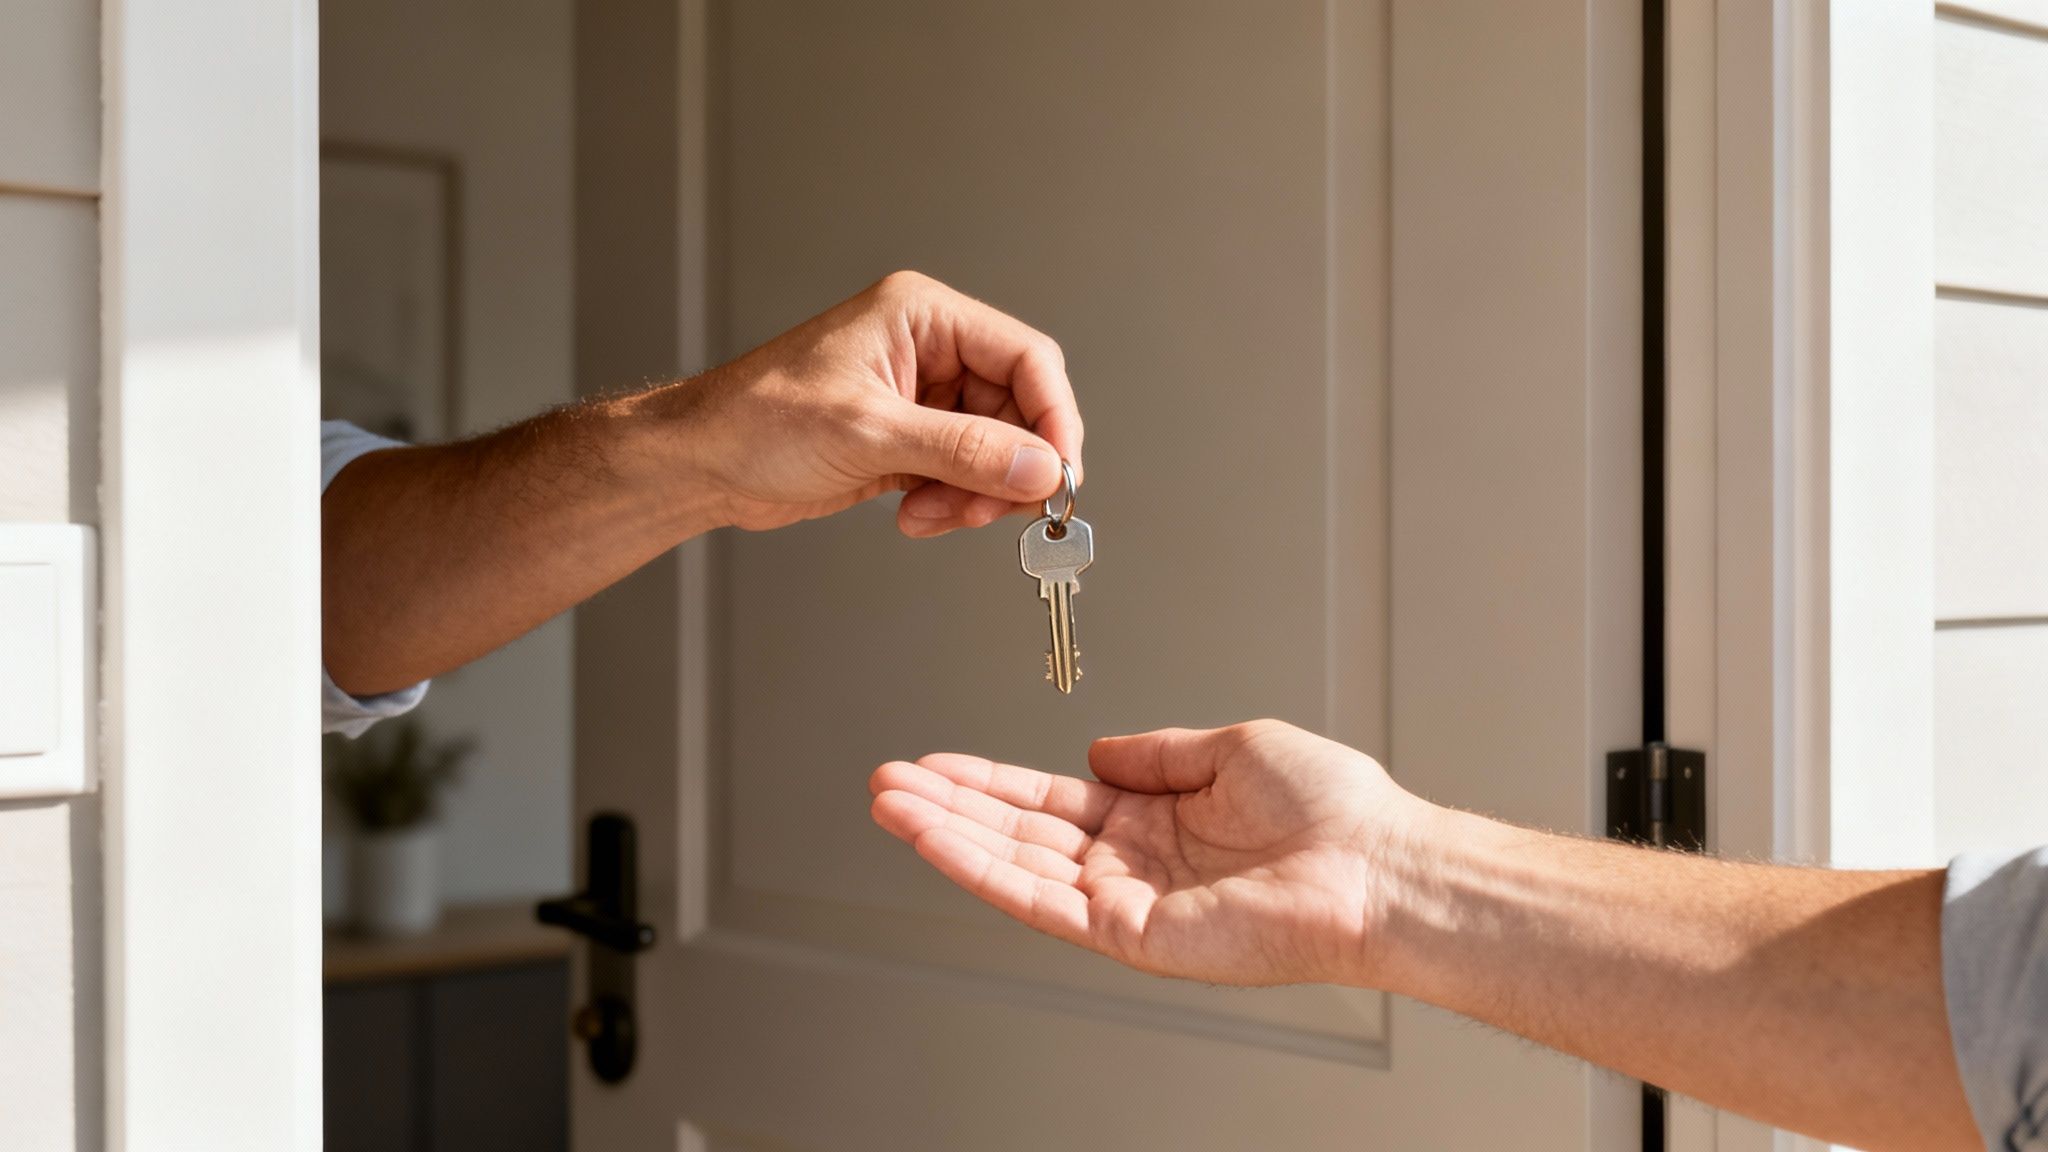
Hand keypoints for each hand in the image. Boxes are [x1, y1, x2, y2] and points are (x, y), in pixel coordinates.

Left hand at [648, 270, 1081, 536]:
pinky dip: (952, 503)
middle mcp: (929, 350)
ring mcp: (919, 397)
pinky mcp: (908, 440)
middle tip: (992, 511)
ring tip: (934, 515)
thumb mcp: (869, 433)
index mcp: (923, 316)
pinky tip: (914, 516)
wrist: (700, 464)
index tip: (1057, 476)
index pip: (1026, 358)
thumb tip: (1040, 468)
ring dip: (976, 494)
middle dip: (1007, 468)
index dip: (1053, 419)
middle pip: (1018, 409)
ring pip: (994, 449)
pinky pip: (962, 474)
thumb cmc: (756, 422)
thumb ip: (964, 450)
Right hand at [869, 720, 1425, 986]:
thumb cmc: (1333, 810)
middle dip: (948, 806)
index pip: (1050, 799)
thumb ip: (1155, 751)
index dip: (988, 780)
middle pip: (1017, 831)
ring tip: (890, 802)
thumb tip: (1098, 746)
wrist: (1376, 865)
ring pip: (1015, 865)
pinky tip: (938, 840)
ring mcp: (1126, 901)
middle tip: (886, 782)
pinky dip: (982, 868)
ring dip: (946, 833)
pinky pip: (1039, 899)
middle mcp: (1134, 862)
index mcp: (1157, 817)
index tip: (936, 765)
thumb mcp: (1231, 745)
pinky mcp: (1129, 933)